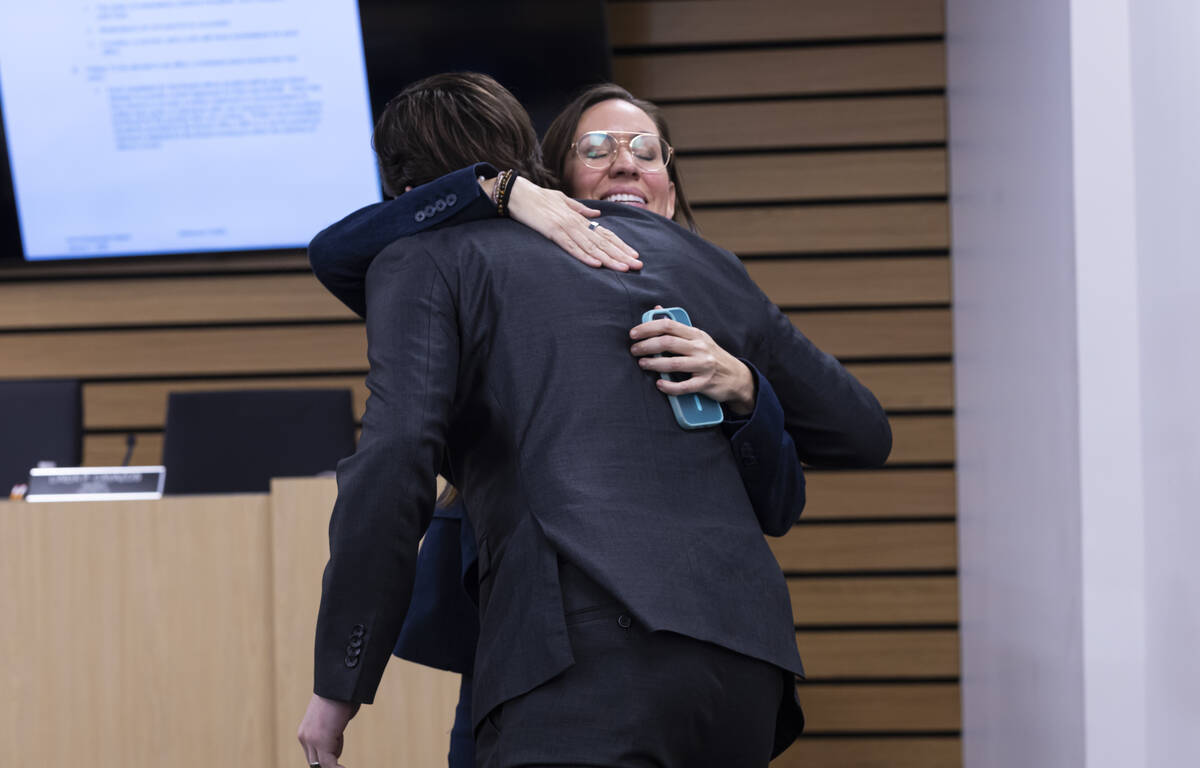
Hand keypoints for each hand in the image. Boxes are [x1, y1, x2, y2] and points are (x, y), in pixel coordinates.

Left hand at [298, 693, 357, 767]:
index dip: (326, 762)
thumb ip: (331, 732)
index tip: (338, 765)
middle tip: (341, 766)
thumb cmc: (343, 696)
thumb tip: (335, 741)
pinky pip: (329, 764)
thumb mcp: (334, 718)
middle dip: (329, 765)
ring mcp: (311, 740)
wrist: (342, 684)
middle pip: (316, 763)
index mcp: (305, 732)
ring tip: (345, 760)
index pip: (314, 756)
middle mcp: (304, 737)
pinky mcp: (321, 741)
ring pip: (323, 764)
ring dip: (335, 765)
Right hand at [498, 175, 641, 271]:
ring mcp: (565, 227)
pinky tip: (596, 264)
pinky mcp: (553, 231)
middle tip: (637, 266)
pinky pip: (571, 247)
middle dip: (621, 255)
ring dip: (608, 259)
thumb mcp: (562, 201)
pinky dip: (584, 256)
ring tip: (623, 268)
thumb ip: (580, 209)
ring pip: (592, 247)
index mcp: (579, 218)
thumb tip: (597, 215)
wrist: (518, 192)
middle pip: (603, 242)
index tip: (634, 255)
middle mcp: (576, 222)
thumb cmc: (538, 198)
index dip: (620, 245)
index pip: (605, 234)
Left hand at [629, 306, 756, 414]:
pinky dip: (669, 386)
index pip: (668, 325)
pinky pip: (683, 386)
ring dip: (654, 364)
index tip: (634, 334)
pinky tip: (660, 384)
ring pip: (673, 363)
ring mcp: (703, 366)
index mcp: (696, 334)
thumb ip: (677, 326)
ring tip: (642, 363)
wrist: (737, 377)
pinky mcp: (705, 383)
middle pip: (667, 343)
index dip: (648, 328)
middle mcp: (700, 348)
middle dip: (646, 346)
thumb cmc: (712, 356)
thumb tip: (657, 309)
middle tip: (634, 350)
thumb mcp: (698, 338)